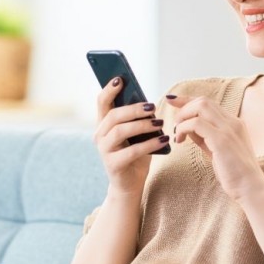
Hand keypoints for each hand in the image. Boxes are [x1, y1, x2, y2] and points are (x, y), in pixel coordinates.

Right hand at [93, 77, 167, 194]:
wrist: (129, 186)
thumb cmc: (134, 155)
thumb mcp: (135, 134)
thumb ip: (136, 120)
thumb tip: (148, 104)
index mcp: (103, 125)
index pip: (102, 102)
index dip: (110, 89)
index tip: (121, 78)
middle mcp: (99, 136)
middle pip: (114, 115)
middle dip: (134, 109)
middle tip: (152, 107)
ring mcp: (104, 151)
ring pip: (121, 131)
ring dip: (142, 125)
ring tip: (159, 123)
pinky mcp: (113, 165)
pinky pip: (132, 151)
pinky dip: (150, 144)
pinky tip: (163, 140)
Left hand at [164, 94, 263, 201]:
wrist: (251, 189)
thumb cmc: (235, 174)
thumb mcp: (217, 151)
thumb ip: (205, 138)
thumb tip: (188, 129)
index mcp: (233, 124)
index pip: (208, 103)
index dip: (188, 100)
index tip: (172, 101)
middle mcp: (232, 122)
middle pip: (203, 100)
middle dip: (183, 107)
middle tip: (174, 124)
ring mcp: (228, 129)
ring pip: (200, 106)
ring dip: (183, 116)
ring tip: (177, 133)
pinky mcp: (222, 140)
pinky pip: (196, 123)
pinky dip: (183, 128)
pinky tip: (180, 140)